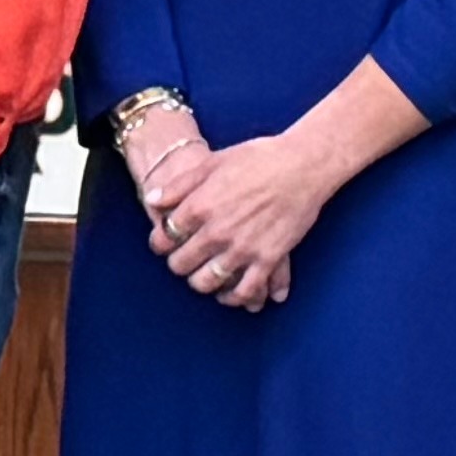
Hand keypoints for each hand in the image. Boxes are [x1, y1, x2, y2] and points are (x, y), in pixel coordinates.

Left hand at [141, 124, 331, 311]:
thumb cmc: (258, 158)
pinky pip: (245, 291)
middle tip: (185, 258)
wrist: (303, 165)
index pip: (163, 238)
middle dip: (178, 263)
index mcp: (199, 206)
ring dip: (201, 282)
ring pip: (206, 283)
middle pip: (180, 265)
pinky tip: (230, 293)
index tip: (165, 243)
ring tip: (203, 275)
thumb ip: (179, 185)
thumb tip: (153, 200)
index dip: (160, 243)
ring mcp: (242, 248)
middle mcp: (217, 232)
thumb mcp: (212, 162)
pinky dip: (235, 297)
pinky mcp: (268, 259)